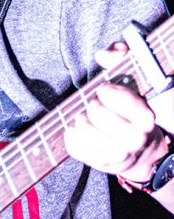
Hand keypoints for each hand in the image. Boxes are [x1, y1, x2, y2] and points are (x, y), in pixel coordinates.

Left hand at [64, 43, 169, 182]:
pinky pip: (72, 142)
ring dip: (82, 119)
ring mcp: (116, 155)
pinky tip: (83, 133)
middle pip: (95, 110)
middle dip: (93, 104)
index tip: (106, 91)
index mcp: (145, 117)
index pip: (113, 95)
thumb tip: (103, 54)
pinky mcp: (98, 163)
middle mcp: (134, 139)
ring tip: (91, 121)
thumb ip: (121, 59)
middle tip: (98, 107)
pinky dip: (73, 134)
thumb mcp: (133, 84)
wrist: (139, 154)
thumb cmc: (131, 113)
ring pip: (81, 126)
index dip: (106, 90)